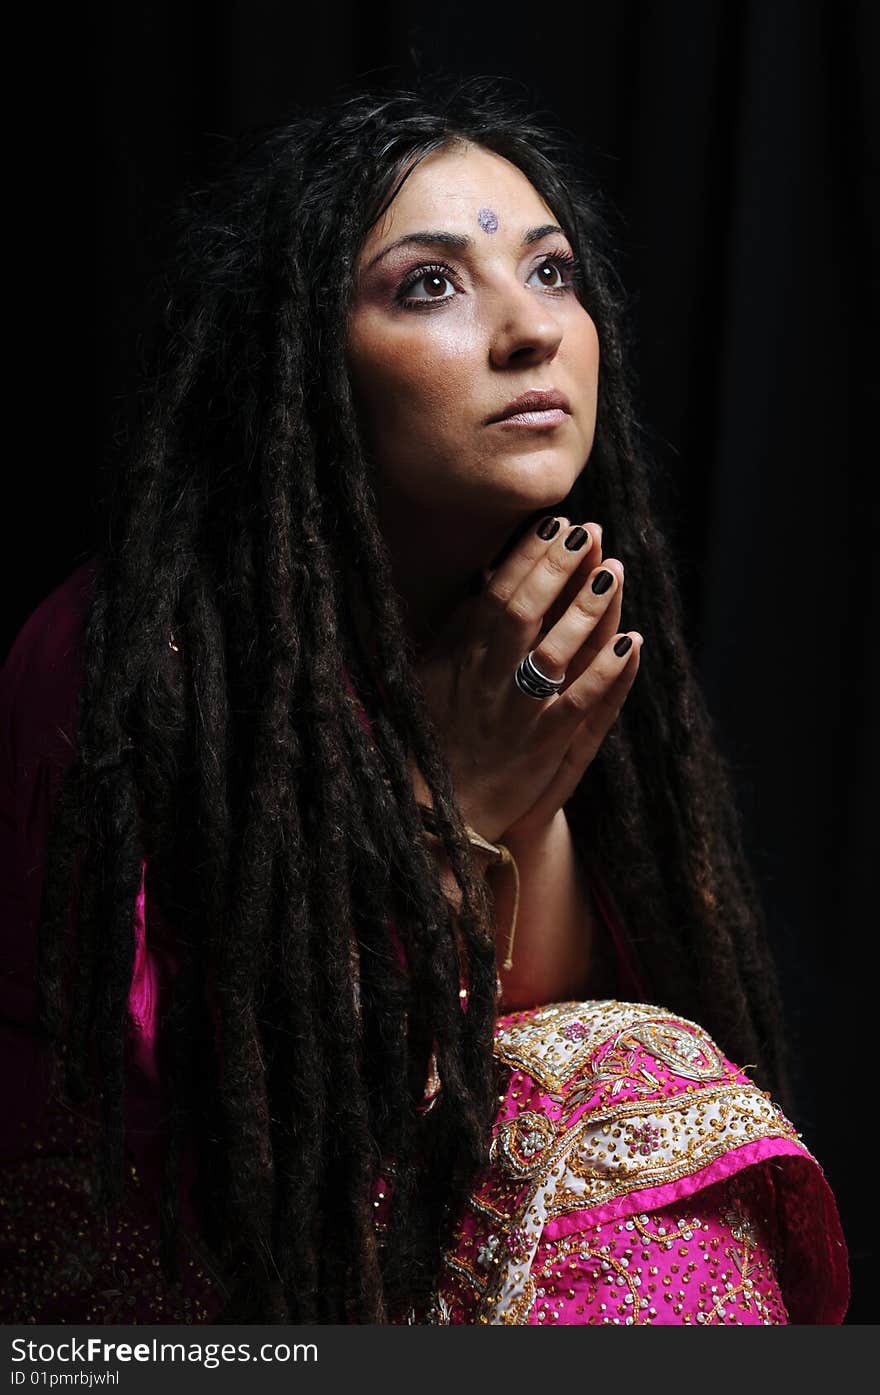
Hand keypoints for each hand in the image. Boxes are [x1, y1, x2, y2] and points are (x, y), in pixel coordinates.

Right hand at [412, 515, 642, 842]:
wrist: (437, 811)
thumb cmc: (437, 735)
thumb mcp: (432, 677)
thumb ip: (459, 630)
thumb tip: (487, 580)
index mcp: (461, 659)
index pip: (496, 594)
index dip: (527, 556)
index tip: (555, 522)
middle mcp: (488, 680)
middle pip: (523, 612)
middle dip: (557, 568)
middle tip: (590, 530)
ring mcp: (516, 713)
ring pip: (554, 652)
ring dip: (586, 609)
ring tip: (614, 570)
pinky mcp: (542, 747)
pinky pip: (579, 704)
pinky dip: (607, 672)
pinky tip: (633, 642)